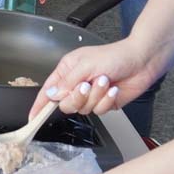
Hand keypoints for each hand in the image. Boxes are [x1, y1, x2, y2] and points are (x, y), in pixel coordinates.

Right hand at [27, 38, 158, 121]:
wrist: (141, 61)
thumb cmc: (114, 55)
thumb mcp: (86, 65)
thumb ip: (67, 82)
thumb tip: (52, 95)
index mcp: (67, 71)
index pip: (48, 91)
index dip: (39, 105)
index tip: (33, 117)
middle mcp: (76, 84)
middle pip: (65, 104)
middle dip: (77, 97)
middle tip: (86, 85)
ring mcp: (90, 95)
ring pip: (83, 108)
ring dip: (96, 95)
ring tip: (105, 81)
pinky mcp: (104, 103)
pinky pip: (99, 111)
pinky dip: (106, 100)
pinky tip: (113, 89)